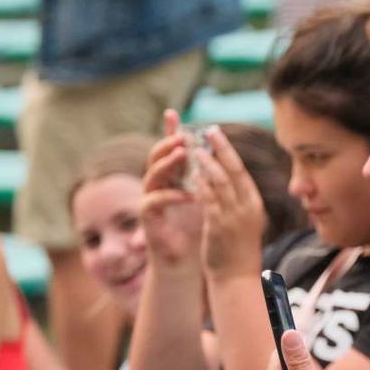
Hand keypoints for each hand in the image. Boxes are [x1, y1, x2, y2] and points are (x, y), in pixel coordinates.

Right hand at [141, 111, 204, 267]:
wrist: (186, 257)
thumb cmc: (197, 225)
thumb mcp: (206, 195)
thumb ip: (208, 175)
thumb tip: (220, 151)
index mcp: (171, 176)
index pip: (169, 150)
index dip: (169, 131)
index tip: (172, 112)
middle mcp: (157, 184)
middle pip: (156, 157)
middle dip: (168, 144)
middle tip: (183, 135)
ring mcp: (149, 199)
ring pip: (153, 175)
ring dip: (168, 164)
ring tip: (182, 154)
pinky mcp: (148, 217)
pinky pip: (155, 201)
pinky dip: (172, 196)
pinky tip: (188, 194)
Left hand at [193, 127, 266, 281]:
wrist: (236, 278)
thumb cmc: (237, 251)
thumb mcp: (243, 222)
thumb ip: (236, 202)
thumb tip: (225, 182)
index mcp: (254, 205)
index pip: (242, 173)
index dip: (229, 153)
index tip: (218, 137)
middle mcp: (247, 207)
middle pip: (235, 171)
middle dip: (221, 149)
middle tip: (209, 131)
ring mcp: (235, 216)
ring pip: (222, 183)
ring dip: (207, 164)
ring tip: (194, 149)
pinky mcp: (220, 226)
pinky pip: (210, 200)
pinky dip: (201, 185)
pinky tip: (191, 175)